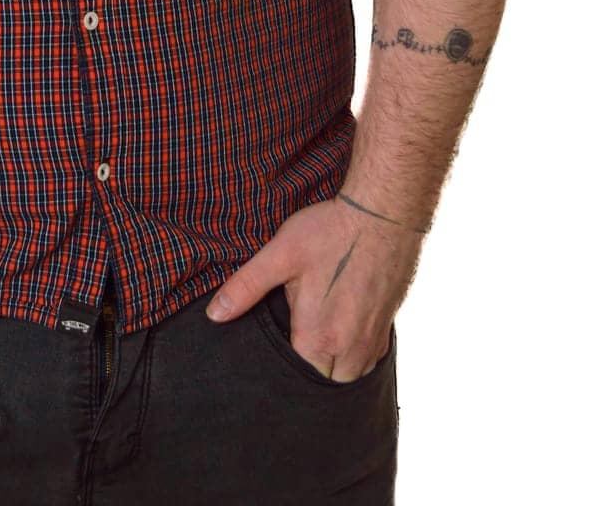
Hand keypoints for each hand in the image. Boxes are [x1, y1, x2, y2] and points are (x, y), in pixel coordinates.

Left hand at [205, 195, 423, 381]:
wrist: (383, 214)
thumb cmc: (328, 232)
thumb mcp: (280, 254)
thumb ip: (246, 287)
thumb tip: (213, 315)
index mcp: (318, 337)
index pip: (296, 381)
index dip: (281, 377)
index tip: (271, 364)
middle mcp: (349, 349)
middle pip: (324, 386)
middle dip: (308, 380)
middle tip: (290, 357)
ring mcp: (373, 341)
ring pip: (350, 380)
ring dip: (333, 373)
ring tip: (315, 351)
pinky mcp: (387, 329)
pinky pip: (370, 363)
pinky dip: (354, 359)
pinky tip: (341, 338)